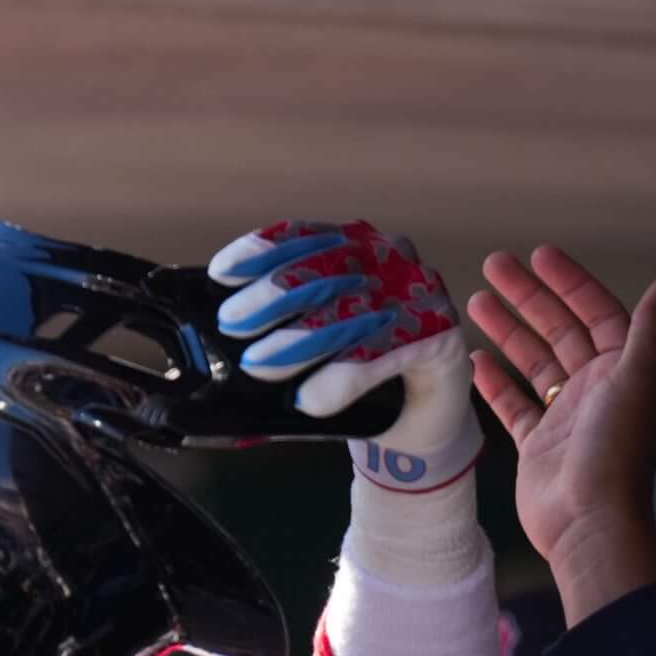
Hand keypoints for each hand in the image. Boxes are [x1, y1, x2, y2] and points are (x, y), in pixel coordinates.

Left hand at [209, 220, 478, 492]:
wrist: (422, 417)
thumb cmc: (359, 369)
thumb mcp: (316, 340)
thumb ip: (279, 327)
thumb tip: (215, 343)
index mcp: (355, 248)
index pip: (305, 237)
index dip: (262, 251)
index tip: (222, 273)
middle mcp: (390, 260)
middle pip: (326, 270)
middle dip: (273, 297)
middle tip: (233, 325)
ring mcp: (419, 294)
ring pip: (353, 310)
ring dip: (301, 339)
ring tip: (259, 366)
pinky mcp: (441, 336)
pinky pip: (387, 351)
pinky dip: (346, 375)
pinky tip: (313, 399)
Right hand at [467, 248, 655, 613]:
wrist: (588, 521)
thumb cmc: (615, 451)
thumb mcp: (635, 381)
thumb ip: (648, 329)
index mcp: (624, 369)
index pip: (596, 313)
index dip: (570, 283)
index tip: (539, 256)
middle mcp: (596, 388)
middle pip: (559, 331)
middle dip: (529, 297)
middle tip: (493, 265)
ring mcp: (564, 415)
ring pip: (533, 362)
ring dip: (508, 331)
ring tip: (476, 301)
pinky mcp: (537, 443)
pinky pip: (514, 403)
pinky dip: (496, 382)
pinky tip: (475, 359)